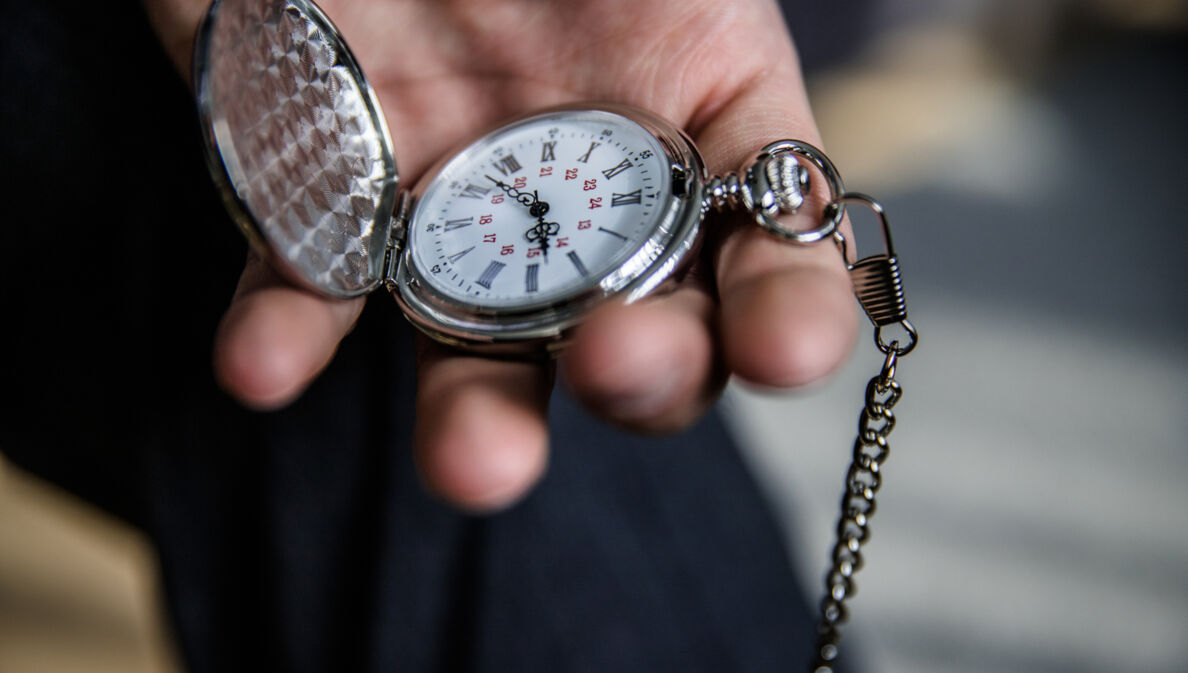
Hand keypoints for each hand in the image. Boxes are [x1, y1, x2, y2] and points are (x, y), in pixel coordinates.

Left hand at [143, 0, 857, 510]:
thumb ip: (691, 3)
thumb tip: (767, 102)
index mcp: (686, 102)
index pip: (769, 237)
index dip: (790, 309)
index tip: (783, 353)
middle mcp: (581, 185)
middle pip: (644, 329)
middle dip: (650, 374)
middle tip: (616, 363)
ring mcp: (456, 211)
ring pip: (485, 352)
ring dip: (483, 422)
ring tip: (476, 465)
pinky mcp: (326, 206)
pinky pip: (306, 291)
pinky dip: (285, 336)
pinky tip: (264, 365)